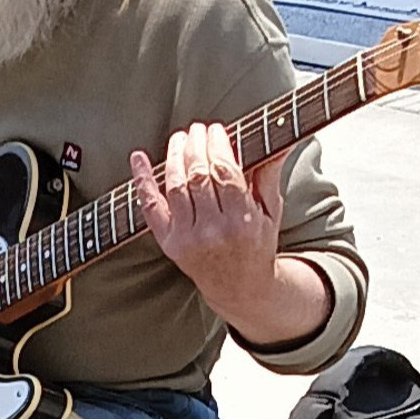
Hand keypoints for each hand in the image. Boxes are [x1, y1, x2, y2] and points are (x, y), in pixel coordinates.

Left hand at [130, 122, 286, 313]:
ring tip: (179, 138)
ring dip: (174, 156)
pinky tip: (138, 158)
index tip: (215, 129)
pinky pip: (150, 207)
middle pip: (198, 176)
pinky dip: (143, 180)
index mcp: (242, 221)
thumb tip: (281, 141)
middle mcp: (213, 231)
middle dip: (195, 145)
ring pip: (175, 186)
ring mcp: (188, 238)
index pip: (224, 172)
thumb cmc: (257, 245)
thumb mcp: (270, 212)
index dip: (217, 145)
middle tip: (196, 129)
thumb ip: (269, 175)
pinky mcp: (169, 243)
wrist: (240, 289)